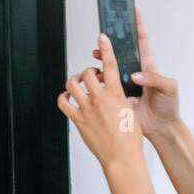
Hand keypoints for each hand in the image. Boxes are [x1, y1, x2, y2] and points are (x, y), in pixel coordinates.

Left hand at [57, 34, 144, 170]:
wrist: (122, 156)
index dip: (107, 49)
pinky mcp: (77, 119)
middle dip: (89, 71)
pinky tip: (68, 97)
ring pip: (72, 84)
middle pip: (88, 73)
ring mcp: (86, 109)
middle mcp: (100, 99)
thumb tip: (112, 89)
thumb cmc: (130, 136)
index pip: (111, 66)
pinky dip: (63, 96)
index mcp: (117, 94)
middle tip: (92, 76)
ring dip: (74, 81)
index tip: (103, 37)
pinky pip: (63, 102)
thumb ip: (119, 96)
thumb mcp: (130, 110)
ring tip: (78, 84)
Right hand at [93, 8, 179, 138]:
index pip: (142, 41)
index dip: (138, 25)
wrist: (161, 127)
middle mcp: (135, 72)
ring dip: (102, 58)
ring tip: (95, 53)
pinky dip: (97, 78)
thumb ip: (155, 79)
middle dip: (112, 39)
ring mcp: (125, 83)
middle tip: (103, 33)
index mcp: (148, 66)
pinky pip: (105, 83)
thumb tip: (136, 75)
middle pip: (121, 50)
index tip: (133, 11)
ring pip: (110, 65)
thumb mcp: (169, 89)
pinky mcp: (117, 94)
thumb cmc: (168, 106)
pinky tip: (92, 76)